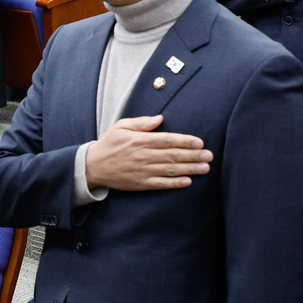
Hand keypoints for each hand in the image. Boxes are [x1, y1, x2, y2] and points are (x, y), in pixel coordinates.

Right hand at [83, 115, 212, 191]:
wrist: (93, 166)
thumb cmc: (109, 144)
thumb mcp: (121, 127)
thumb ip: (141, 122)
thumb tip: (160, 118)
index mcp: (139, 140)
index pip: (167, 140)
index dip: (185, 141)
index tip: (199, 142)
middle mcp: (142, 156)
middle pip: (172, 155)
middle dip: (193, 156)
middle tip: (209, 155)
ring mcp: (142, 171)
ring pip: (170, 170)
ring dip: (189, 169)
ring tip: (205, 168)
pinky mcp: (140, 184)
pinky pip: (160, 184)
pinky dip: (174, 183)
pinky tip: (188, 181)